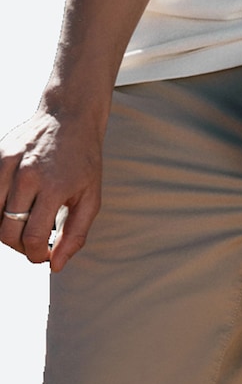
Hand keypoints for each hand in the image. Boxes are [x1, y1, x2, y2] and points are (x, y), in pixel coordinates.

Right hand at [0, 108, 102, 271]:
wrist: (70, 117)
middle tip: (33, 242)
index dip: (36, 255)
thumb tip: (55, 265)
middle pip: (7, 231)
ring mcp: (8, 164)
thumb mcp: (91, 196)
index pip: (32, 237)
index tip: (43, 255)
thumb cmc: (83, 159)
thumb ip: (75, 233)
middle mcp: (27, 175)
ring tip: (24, 224)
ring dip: (5, 228)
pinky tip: (14, 207)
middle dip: (19, 246)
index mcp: (54, 186)